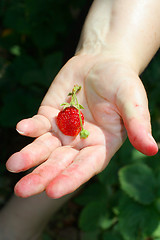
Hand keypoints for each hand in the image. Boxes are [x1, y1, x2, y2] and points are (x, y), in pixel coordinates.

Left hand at [6, 54, 157, 197]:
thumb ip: (138, 123)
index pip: (85, 167)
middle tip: (22, 191)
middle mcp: (80, 143)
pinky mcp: (50, 116)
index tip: (53, 191)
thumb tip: (153, 149)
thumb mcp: (132, 99)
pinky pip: (38, 125)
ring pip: (45, 147)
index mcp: (102, 145)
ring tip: (12, 165)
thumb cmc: (122, 81)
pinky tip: (21, 128)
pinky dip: (29, 128)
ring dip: (29, 156)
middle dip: (42, 176)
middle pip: (60, 163)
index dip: (71, 178)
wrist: (102, 62)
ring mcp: (63, 130)